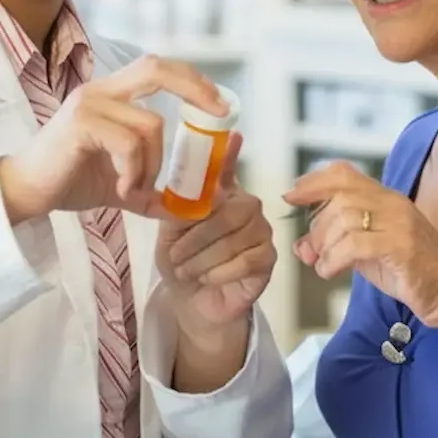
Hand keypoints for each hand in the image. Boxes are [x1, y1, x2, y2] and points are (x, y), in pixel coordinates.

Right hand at [0, 55, 228, 223]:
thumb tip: (190, 208)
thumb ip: (152, 188)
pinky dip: (134, 172)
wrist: (24, 193)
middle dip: (195, 88)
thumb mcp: (120, 183)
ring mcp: (88, 104)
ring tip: (135, 189)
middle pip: (156, 68)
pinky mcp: (80, 124)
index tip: (220, 104)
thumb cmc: (68, 181)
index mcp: (110, 95)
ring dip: (153, 165)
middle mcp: (99, 91)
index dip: (192, 78)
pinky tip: (120, 190)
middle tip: (218, 115)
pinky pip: (129, 144)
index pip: (157, 68)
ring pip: (150, 125)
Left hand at [157, 134, 276, 332]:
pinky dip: (218, 272)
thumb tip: (182, 182)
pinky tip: (206, 278)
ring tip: (184, 270)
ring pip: (233, 239)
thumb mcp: (170, 232)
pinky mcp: (268, 258)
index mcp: (221, 195)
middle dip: (196, 236)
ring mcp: (261, 231)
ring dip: (201, 258)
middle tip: (174, 256)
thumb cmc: (181, 262)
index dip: (229, 153)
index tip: (233, 135)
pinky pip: (244, 261)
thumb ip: (178, 206)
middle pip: (229, 210)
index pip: (226, 169)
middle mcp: (246, 206)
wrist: (192, 302)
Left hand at [284, 161, 437, 331]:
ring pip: (344, 218)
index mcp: (386, 199)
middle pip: (339, 197)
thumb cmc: (411, 272)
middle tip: (312, 251)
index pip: (344, 174)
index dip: (313, 181)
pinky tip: (331, 272)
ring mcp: (399, 223)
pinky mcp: (402, 246)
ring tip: (323, 265)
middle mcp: (393, 204)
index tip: (290, 195)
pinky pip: (355, 244)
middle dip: (317, 226)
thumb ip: (336, 244)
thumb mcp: (367, 254)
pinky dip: (334, 258)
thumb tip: (301, 246)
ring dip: (324, 245)